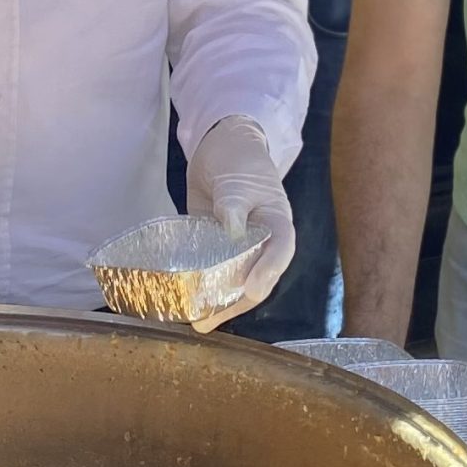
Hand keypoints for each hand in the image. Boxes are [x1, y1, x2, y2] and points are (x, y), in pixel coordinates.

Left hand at [183, 115, 295, 330]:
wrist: (221, 145)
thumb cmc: (239, 157)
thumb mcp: (238, 178)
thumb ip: (234, 204)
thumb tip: (232, 230)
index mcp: (276, 222)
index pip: (280, 250)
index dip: (268, 272)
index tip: (252, 290)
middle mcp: (260, 240)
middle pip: (255, 276)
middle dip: (235, 300)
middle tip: (210, 318)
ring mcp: (236, 245)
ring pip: (233, 279)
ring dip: (217, 301)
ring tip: (197, 320)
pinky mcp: (213, 244)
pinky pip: (212, 269)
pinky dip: (202, 285)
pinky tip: (187, 300)